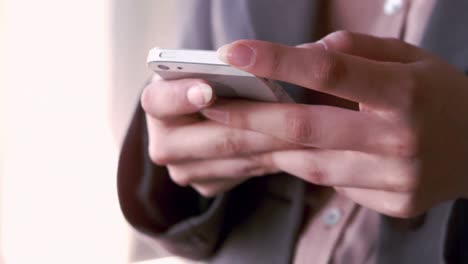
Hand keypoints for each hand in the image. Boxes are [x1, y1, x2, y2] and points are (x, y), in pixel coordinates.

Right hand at [141, 76, 299, 196]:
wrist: (212, 114)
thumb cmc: (214, 82)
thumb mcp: (210, 69)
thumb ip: (221, 70)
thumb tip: (250, 67)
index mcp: (156, 104)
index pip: (158, 101)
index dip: (182, 96)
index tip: (208, 90)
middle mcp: (163, 142)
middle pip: (211, 139)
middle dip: (255, 126)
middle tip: (291, 117)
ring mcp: (184, 169)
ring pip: (234, 160)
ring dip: (273, 145)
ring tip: (306, 132)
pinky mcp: (206, 185)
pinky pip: (243, 173)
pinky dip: (271, 159)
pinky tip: (294, 147)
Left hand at [201, 31, 467, 217]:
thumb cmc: (440, 94)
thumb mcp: (409, 57)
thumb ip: (354, 51)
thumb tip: (301, 54)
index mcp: (405, 91)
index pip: (330, 70)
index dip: (277, 60)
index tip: (234, 52)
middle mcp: (400, 139)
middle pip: (307, 128)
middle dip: (251, 118)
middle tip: (210, 106)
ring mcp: (397, 179)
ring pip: (312, 164)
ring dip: (271, 147)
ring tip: (239, 130)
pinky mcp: (393, 203)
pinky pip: (333, 184)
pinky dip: (307, 166)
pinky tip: (291, 153)